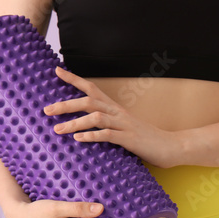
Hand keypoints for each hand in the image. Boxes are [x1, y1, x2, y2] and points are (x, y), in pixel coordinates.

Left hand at [44, 66, 173, 166]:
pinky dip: (92, 136)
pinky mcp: (130, 139)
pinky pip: (108, 135)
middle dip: (66, 104)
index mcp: (116, 109)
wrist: (171, 147)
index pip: (92, 89)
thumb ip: (107, 127)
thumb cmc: (146, 140)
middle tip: (46, 110)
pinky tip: (79, 140)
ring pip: (96, 117)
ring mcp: (124, 125)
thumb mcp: (124, 130)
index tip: (57, 70)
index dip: (75, 79)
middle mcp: (119, 113)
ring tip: (57, 129)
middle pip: (89, 101)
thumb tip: (86, 130)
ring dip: (75, 123)